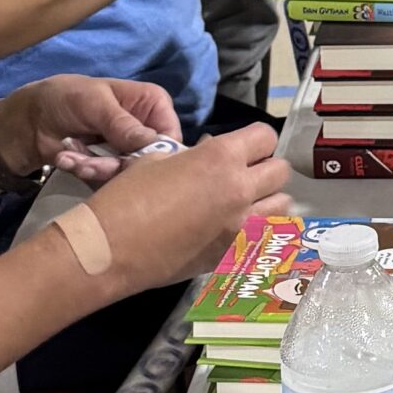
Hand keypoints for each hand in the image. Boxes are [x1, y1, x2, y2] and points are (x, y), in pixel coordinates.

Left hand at [0, 75, 185, 191]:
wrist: (29, 119)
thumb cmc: (66, 98)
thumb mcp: (95, 104)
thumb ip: (124, 124)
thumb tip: (154, 145)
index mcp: (153, 104)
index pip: (171, 138)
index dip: (154, 154)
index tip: (126, 161)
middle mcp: (146, 129)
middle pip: (148, 161)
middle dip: (114, 166)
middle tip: (86, 163)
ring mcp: (127, 151)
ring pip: (126, 175)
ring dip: (94, 170)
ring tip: (69, 157)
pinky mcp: (110, 168)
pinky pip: (107, 181)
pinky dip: (84, 172)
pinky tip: (66, 159)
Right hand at [82, 123, 294, 294]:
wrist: (109, 249)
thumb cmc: (126, 198)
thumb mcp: (157, 160)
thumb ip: (193, 156)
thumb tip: (208, 154)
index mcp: (221, 158)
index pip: (265, 136)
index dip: (254, 140)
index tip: (241, 147)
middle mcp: (240, 190)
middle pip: (281, 171)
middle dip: (265, 168)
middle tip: (244, 174)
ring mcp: (240, 226)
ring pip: (283, 206)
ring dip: (269, 201)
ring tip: (246, 203)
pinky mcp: (232, 256)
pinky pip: (264, 238)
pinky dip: (258, 231)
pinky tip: (236, 230)